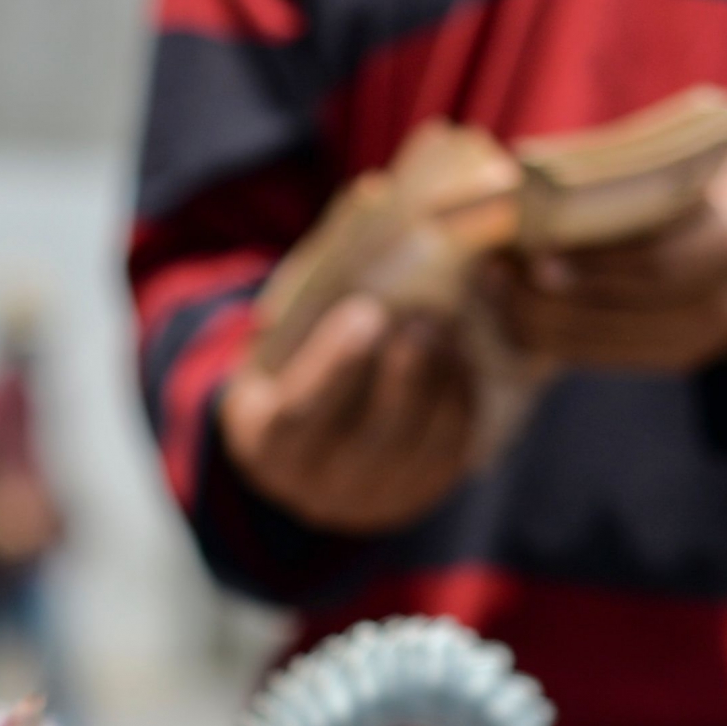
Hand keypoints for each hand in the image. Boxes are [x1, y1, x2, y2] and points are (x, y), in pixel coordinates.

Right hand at [217, 295, 477, 533]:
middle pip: (370, 438)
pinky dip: (460, 403)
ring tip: (449, 330)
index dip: (335, 365)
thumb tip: (366, 224)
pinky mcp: (413, 496)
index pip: (298, 415)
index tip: (367, 314)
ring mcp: (368, 501)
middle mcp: (314, 489)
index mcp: (265, 442)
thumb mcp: (280, 339)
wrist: (309, 435)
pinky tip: (460, 359)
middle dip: (405, 376)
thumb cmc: (292, 364)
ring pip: (416, 447)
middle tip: (428, 319)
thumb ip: (310, 300)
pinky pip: (448, 455)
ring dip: (440, 384)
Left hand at [481, 142, 726, 371]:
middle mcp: (723, 302)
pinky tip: (514, 311)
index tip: (534, 251)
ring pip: (603, 343)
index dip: (594, 265)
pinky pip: (601, 356)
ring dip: (538, 318)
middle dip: (550, 295)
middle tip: (497, 269)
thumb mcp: (684, 161)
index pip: (657, 264)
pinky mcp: (672, 358)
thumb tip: (519, 183)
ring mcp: (699, 339)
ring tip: (495, 285)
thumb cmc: (705, 181)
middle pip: (622, 311)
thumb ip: (622, 173)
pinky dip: (551, 337)